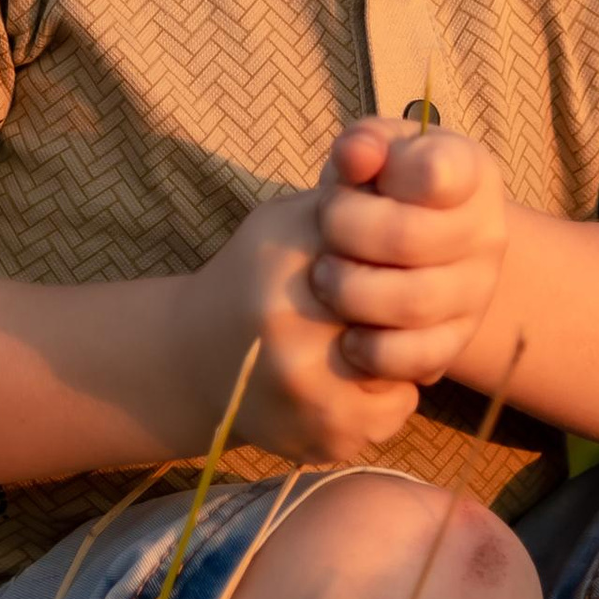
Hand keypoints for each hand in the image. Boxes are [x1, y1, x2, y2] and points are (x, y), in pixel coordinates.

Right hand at [181, 187, 420, 464]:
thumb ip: (343, 195)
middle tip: (393, 307)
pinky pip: (395, 412)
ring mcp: (309, 391)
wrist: (191, 362)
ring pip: (407, 366)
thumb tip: (394, 161)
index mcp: (284, 262)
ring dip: (400, 355)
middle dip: (407, 308)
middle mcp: (292, 328)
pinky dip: (384, 397)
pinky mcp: (325, 436)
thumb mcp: (284, 223)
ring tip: (370, 343)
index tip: (396, 260)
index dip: (404, 254)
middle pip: (403, 311)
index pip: (388, 249)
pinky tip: (351, 382)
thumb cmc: (252, 279)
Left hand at [310, 118, 509, 390]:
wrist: (414, 245)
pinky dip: (373, 351)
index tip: (361, 173)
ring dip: (351, 291)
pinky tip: (348, 335)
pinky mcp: (458, 339)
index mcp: (469, 171)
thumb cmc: (385, 187)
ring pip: (413, 302)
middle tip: (322, 229)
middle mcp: (486, 232)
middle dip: (346, 232)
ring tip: (324, 277)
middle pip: (408, 238)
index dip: (388, 173)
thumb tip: (355, 156)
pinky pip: (418, 357)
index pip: (437, 171)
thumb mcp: (376, 152)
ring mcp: (477, 290)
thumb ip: (363, 143)